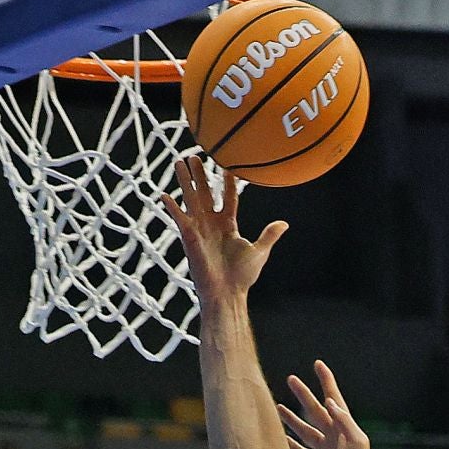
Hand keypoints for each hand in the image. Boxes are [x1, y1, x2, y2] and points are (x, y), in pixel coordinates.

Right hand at [163, 157, 287, 308]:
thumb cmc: (242, 277)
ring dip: (185, 180)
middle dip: (200, 174)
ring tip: (179, 161)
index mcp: (228, 224)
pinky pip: (179, 218)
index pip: (228, 196)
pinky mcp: (189, 236)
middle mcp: (212, 223)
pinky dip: (172, 207)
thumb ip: (269, 235)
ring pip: (191, 198)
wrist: (228, 293)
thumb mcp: (259, 251)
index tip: (228, 163)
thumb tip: (284, 223)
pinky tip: (164, 194)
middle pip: (205, 192)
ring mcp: (200, 228)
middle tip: (195, 155)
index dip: (228, 181)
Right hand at [278, 362, 373, 448]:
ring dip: (293, 419)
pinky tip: (282, 438)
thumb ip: (344, 421)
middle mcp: (335, 437)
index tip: (318, 364)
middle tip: (291, 379)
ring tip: (278, 407)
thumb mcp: (356, 443)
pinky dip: (292, 445)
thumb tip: (330, 402)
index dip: (326, 381)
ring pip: (306, 430)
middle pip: (315, 411)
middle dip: (303, 395)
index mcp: (344, 428)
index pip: (333, 398)